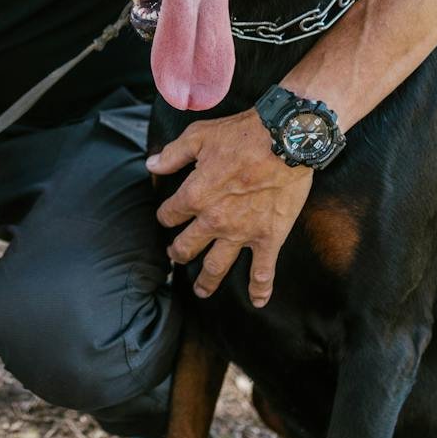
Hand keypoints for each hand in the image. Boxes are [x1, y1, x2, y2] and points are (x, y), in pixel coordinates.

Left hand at [146, 109, 312, 307]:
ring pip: (217, 266)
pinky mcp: (269, 238)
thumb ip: (172, 155)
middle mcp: (214, 220)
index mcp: (195, 195)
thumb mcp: (199, 136)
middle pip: (188, 246)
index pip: (170, 214)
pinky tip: (258, 302)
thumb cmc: (242, 135)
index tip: (167, 217)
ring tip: (200, 291)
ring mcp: (242, 233)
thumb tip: (151, 165)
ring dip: (206, 282)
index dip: (165, 216)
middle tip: (175, 256)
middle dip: (178, 253)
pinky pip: (263, 271)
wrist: (286, 140)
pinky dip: (260, 289)